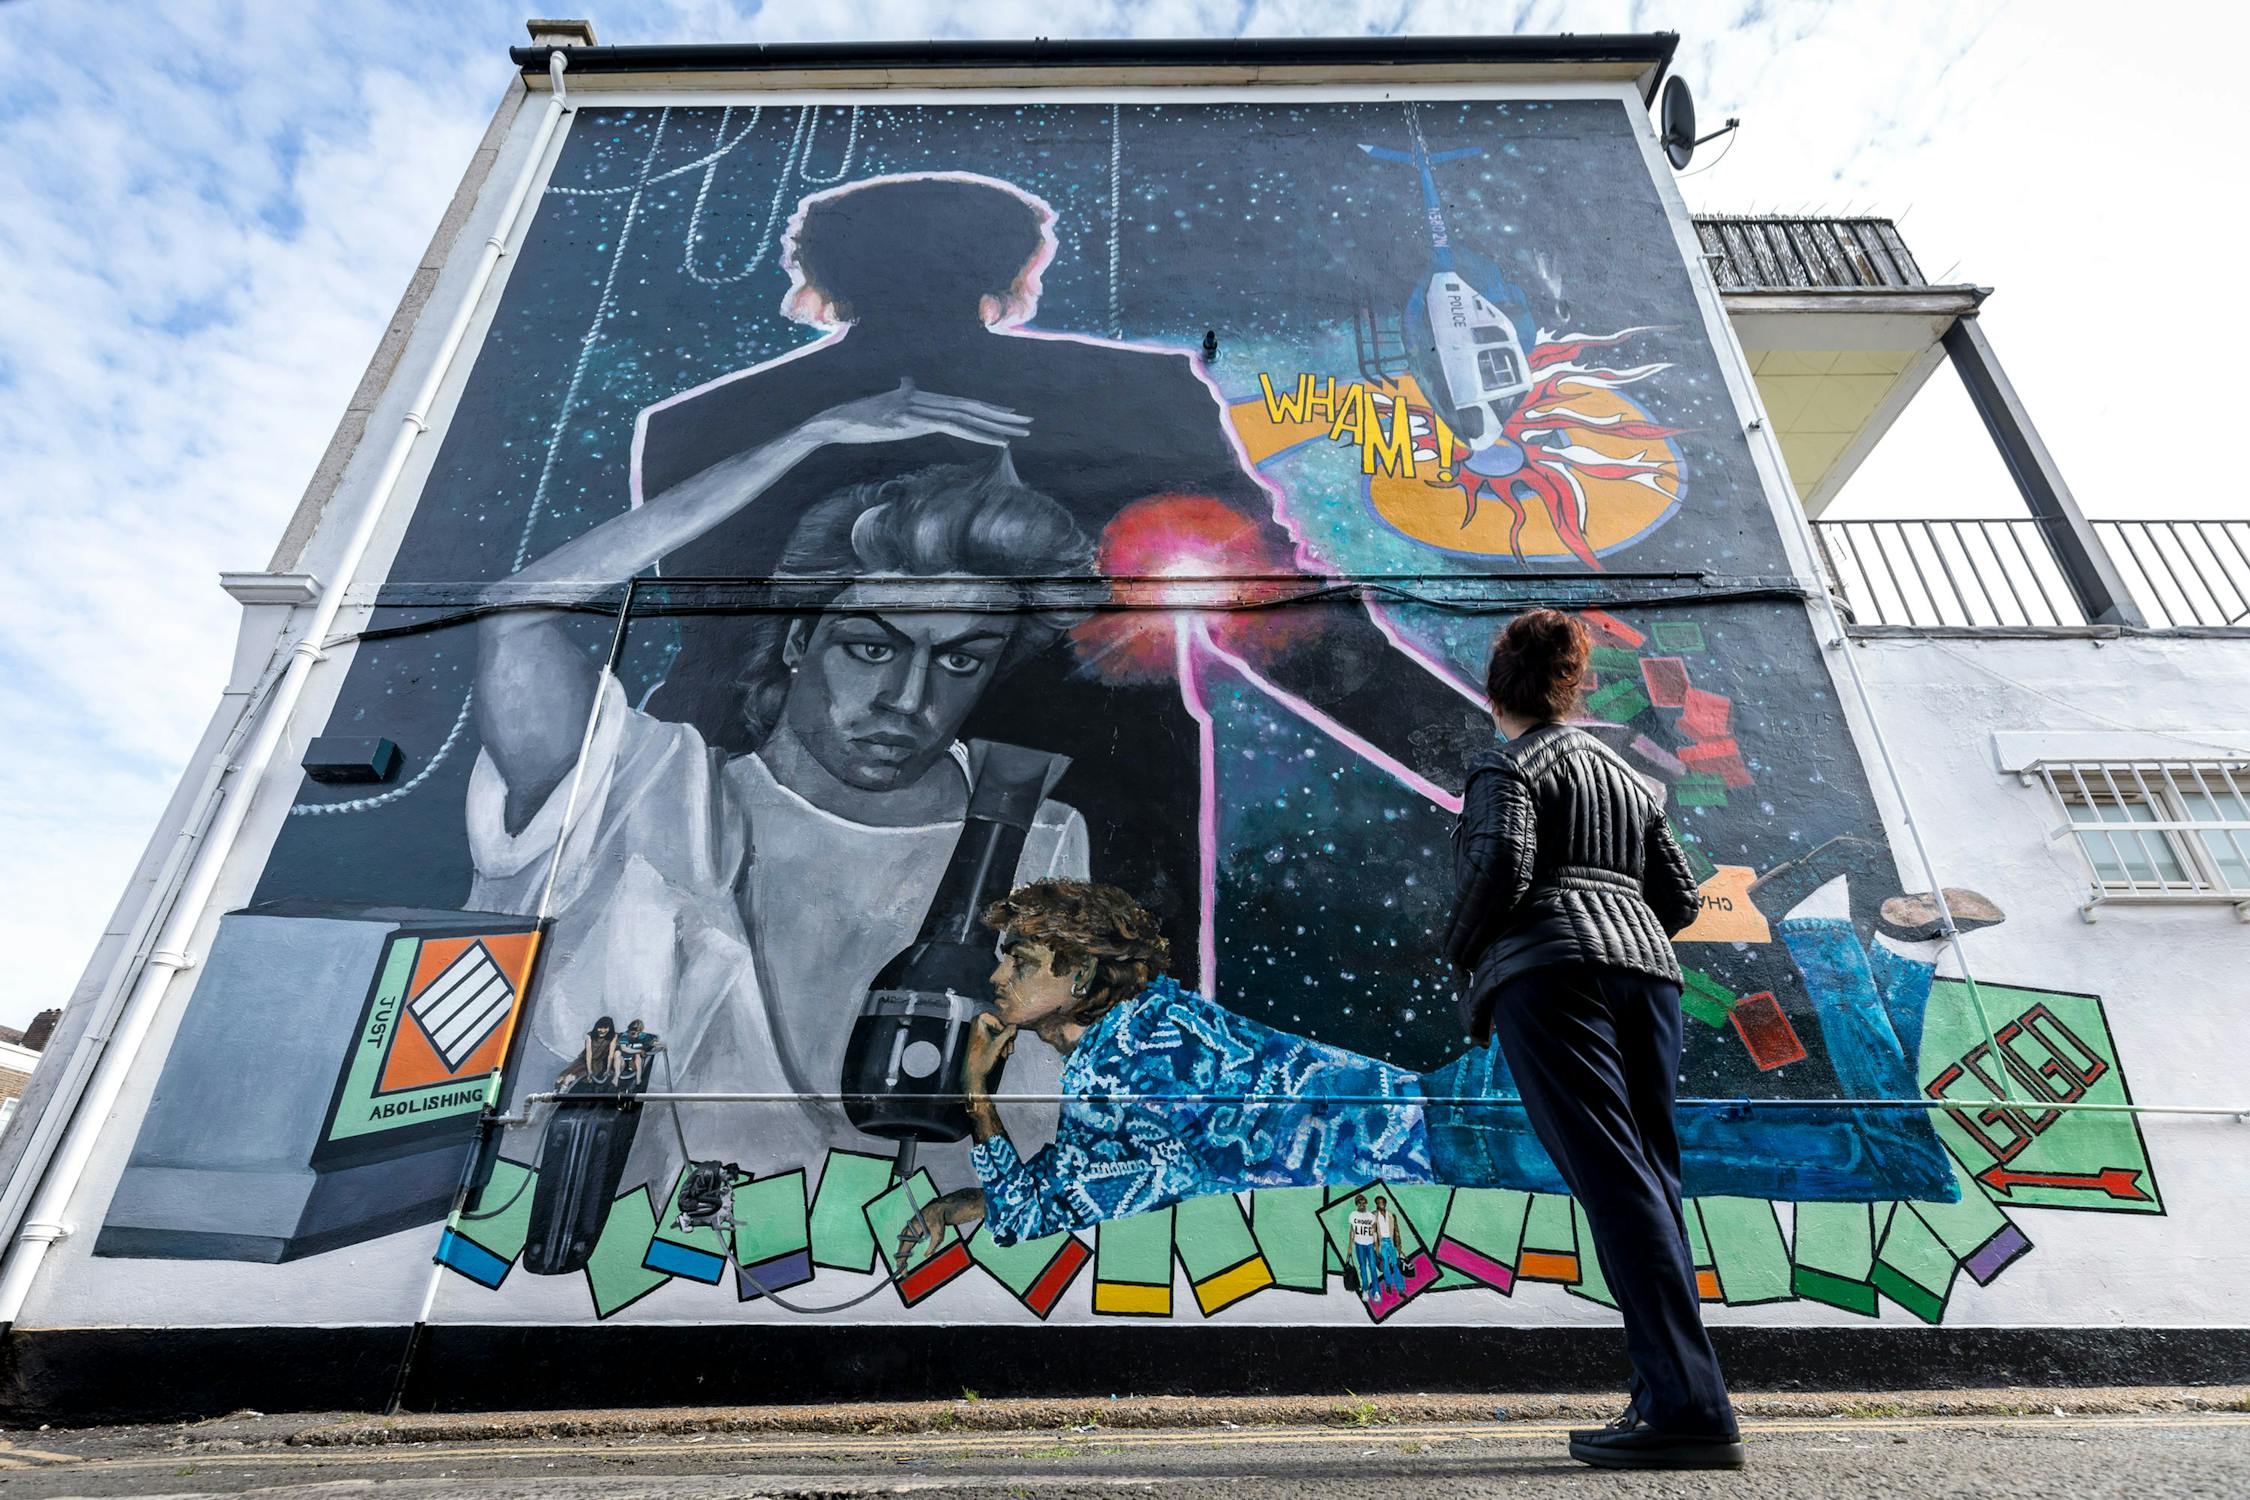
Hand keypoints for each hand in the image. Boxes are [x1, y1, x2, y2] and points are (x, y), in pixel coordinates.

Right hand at [802, 379, 1030, 449]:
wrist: (834, 421)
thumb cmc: (855, 417)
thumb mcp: (885, 406)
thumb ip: (901, 394)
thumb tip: (908, 381)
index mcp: (921, 400)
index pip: (961, 403)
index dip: (986, 409)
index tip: (1008, 414)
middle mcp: (925, 401)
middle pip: (970, 407)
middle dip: (1001, 415)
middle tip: (1028, 421)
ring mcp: (921, 410)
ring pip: (967, 417)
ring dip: (998, 426)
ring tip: (1022, 432)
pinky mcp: (914, 422)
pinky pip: (955, 428)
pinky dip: (980, 435)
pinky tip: (999, 442)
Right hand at [894, 1200, 949, 1267]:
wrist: (938, 1209)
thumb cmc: (938, 1220)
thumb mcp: (939, 1234)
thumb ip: (933, 1246)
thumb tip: (927, 1255)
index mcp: (912, 1231)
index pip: (904, 1249)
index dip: (902, 1261)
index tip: (902, 1271)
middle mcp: (907, 1230)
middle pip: (900, 1248)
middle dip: (900, 1261)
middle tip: (903, 1272)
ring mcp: (907, 1229)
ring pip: (901, 1245)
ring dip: (901, 1256)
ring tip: (903, 1267)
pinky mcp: (910, 1230)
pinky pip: (904, 1242)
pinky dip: (904, 1250)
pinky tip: (905, 1257)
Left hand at [964, 1011, 1016, 1097]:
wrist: (974, 1073)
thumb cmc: (981, 1060)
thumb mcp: (999, 1044)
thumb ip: (1008, 1032)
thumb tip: (1015, 1025)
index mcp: (979, 1020)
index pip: (1001, 1020)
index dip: (1006, 1031)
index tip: (1010, 1039)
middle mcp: (977, 1022)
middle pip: (1000, 1026)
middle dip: (1006, 1038)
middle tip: (1009, 1048)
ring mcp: (979, 1029)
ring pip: (999, 1032)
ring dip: (1005, 1042)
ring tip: (1005, 1053)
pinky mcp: (981, 1037)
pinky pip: (995, 1036)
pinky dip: (1000, 1044)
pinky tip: (1002, 1052)